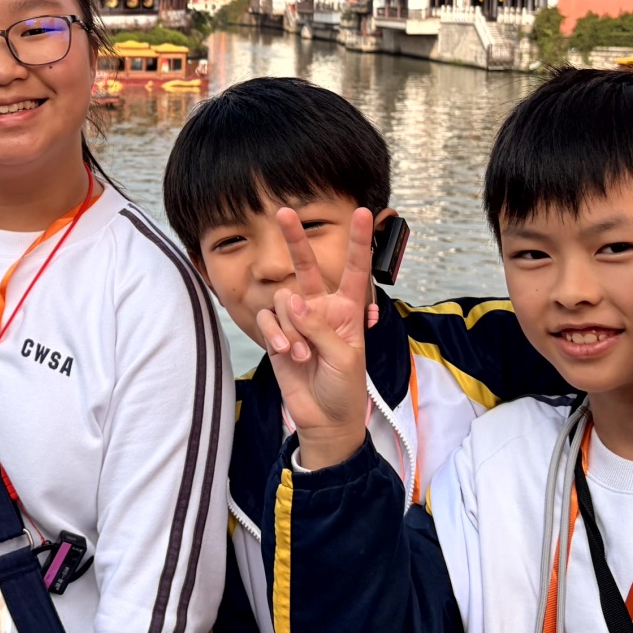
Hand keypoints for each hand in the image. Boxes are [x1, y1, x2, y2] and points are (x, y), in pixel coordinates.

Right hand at [255, 207, 373, 470]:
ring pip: (284, 301)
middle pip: (306, 266)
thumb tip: (292, 301)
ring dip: (292, 328)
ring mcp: (297, 321)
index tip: (363, 213)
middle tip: (284, 213)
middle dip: (295, 239)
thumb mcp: (344, 357)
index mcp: (348, 309)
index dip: (358, 242)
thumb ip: (320, 326)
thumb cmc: (344, 388)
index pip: (354, 269)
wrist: (324, 419)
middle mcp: (321, 308)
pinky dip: (278, 337)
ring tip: (304, 355)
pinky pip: (270, 321)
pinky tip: (289, 354)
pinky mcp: (278, 335)